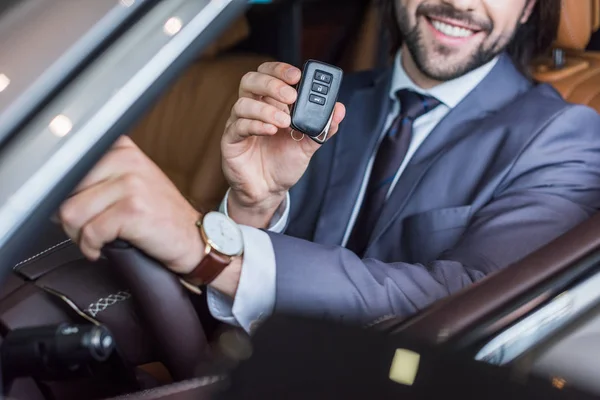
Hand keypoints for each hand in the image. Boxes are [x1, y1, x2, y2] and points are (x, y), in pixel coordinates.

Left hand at [58, 136, 202, 274]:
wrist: (194, 238)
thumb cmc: (161, 215)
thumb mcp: (133, 183)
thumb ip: (99, 178)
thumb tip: (53, 191)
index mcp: (122, 149)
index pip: (68, 167)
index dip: (63, 194)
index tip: (74, 209)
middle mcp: (126, 161)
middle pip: (65, 191)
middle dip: (69, 217)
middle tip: (86, 229)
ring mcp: (131, 184)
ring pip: (72, 213)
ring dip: (78, 235)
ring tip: (95, 240)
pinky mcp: (132, 210)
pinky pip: (91, 232)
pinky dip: (91, 247)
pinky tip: (103, 248)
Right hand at [222, 62, 345, 227]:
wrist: (269, 191)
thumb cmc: (284, 163)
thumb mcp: (308, 145)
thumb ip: (322, 127)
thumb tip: (339, 110)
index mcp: (269, 103)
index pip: (268, 74)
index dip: (280, 70)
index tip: (297, 75)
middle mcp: (252, 109)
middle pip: (251, 81)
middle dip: (272, 84)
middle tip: (291, 96)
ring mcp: (238, 124)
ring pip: (243, 103)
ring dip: (266, 109)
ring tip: (285, 121)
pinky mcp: (231, 141)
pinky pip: (238, 126)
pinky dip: (256, 125)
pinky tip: (270, 130)